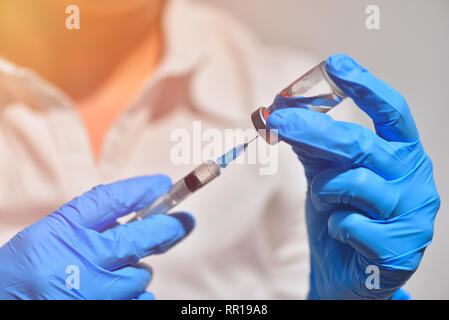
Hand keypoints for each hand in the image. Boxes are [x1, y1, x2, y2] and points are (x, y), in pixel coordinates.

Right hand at [0, 175, 194, 298]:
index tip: (163, 184)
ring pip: (141, 275)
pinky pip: (139, 300)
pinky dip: (135, 292)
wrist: (7, 300)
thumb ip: (97, 217)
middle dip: (168, 229)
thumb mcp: (56, 229)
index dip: (141, 190)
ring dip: (138, 269)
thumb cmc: (32, 264)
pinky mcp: (103, 309)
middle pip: (140, 239)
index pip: (110, 201)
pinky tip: (117, 289)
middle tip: (185, 222)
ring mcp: (93, 292)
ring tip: (116, 269)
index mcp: (65, 230)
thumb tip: (145, 203)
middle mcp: (80, 260)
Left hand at [267, 54, 439, 298]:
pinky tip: (342, 232)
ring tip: (326, 201)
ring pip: (354, 183)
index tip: (335, 64)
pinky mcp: (400, 249)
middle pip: (361, 143)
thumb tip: (277, 111)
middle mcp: (414, 179)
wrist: (346, 274)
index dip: (365, 86)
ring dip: (326, 191)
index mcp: (401, 154)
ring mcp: (414, 215)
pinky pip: (352, 224)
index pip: (391, 111)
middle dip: (313, 131)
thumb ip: (310, 145)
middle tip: (278, 119)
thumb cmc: (341, 216)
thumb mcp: (325, 174)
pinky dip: (336, 225)